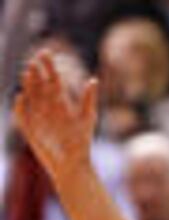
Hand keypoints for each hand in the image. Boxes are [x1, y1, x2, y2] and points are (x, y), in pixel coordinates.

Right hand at [13, 49, 98, 176]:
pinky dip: (21, 107)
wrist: (73, 165)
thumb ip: (88, 99)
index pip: (53, 80)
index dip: (49, 66)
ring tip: (28, 72)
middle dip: (36, 72)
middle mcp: (48, 107)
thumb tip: (94, 79)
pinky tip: (22, 97)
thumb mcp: (88, 119)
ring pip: (30, 96)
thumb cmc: (82, 142)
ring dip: (29, 85)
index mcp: (61, 103)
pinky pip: (22, 115)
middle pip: (39, 85)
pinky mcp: (30, 129)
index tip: (46, 52)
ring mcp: (38, 117)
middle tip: (34, 60)